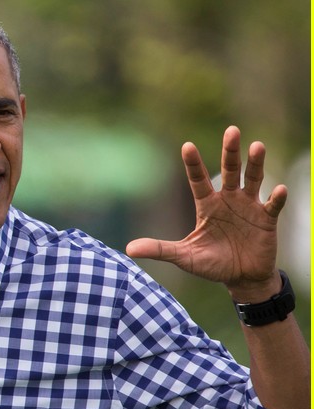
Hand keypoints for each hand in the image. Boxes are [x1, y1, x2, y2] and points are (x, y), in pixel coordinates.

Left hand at [125, 126, 287, 297]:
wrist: (241, 278)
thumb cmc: (211, 264)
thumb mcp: (184, 257)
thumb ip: (160, 249)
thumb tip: (129, 249)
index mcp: (207, 205)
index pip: (198, 180)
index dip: (193, 164)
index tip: (187, 146)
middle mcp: (228, 200)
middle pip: (229, 170)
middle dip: (230, 151)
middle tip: (232, 130)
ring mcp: (249, 207)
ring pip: (253, 180)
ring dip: (256, 164)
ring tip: (257, 146)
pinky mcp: (266, 219)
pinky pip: (272, 205)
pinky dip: (276, 198)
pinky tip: (279, 190)